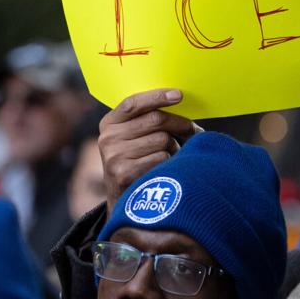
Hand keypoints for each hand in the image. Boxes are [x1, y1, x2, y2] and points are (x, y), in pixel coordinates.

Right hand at [98, 89, 199, 206]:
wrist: (124, 204)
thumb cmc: (137, 163)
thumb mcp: (132, 139)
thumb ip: (147, 120)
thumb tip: (180, 102)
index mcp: (108, 124)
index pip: (133, 103)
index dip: (157, 97)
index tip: (179, 95)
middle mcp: (107, 138)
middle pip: (155, 120)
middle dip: (179, 123)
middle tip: (192, 130)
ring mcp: (114, 156)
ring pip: (162, 139)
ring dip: (175, 147)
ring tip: (171, 156)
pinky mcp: (124, 174)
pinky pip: (162, 158)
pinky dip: (169, 163)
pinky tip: (164, 170)